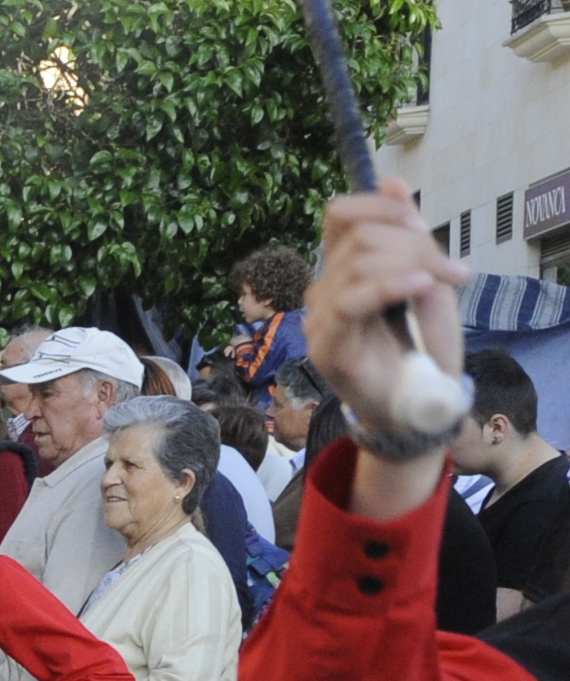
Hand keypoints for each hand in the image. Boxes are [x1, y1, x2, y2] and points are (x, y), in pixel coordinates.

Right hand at [306, 181, 467, 446]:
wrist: (422, 404)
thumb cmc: (422, 346)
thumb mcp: (427, 279)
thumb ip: (407, 235)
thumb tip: (392, 181)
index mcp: (344, 269)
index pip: (341, 215)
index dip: (379, 206)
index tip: (422, 226)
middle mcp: (325, 289)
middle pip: (359, 238)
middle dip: (413, 243)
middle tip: (454, 271)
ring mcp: (321, 318)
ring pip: (357, 263)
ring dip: (412, 264)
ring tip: (445, 283)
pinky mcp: (327, 346)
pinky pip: (351, 301)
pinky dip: (391, 285)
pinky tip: (422, 286)